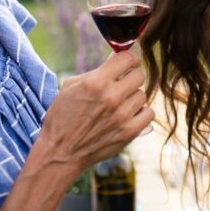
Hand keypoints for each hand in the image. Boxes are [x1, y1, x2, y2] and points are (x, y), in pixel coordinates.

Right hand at [39, 50, 153, 173]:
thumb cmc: (62, 117)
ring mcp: (122, 116)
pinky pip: (149, 113)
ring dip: (133, 97)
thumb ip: (95, 71)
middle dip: (131, 77)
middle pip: (139, 75)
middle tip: (123, 84)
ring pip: (143, 94)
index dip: (129, 59)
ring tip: (120, 103)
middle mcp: (111, 97)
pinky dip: (141, 113)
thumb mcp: (71, 87)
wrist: (60, 152)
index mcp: (96, 82)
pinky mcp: (129, 132)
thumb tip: (116, 59)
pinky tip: (129, 114)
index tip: (128, 63)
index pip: (127, 58)